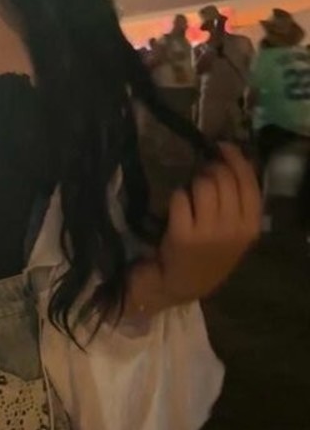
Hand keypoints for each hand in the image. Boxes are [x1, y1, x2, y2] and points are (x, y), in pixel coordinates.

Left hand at [155, 144, 260, 304]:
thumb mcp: (235, 232)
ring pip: (202, 185)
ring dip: (193, 183)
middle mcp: (233, 229)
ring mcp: (207, 232)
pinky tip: (178, 208)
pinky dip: (177, 197)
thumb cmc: (210, 253)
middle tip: (202, 174)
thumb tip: (234, 160)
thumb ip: (239, 201)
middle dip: (210, 169)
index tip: (222, 146)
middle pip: (223, 178)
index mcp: (251, 226)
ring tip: (192, 194)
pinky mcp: (182, 234)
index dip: (235, 158)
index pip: (248, 182)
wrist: (183, 284)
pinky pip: (180, 197)